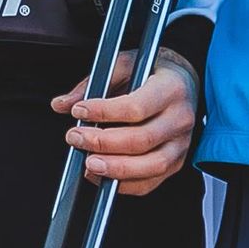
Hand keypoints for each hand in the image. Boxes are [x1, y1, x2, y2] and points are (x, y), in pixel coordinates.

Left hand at [52, 48, 198, 194]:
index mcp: (171, 88)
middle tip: (76, 138)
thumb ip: (94, 82)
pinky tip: (100, 175)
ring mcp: (181, 144)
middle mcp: (180, 118)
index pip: (136, 107)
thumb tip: (63, 104)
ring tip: (88, 164)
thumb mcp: (126, 63)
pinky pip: (150, 182)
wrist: (185, 82)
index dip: (104, 112)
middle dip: (103, 143)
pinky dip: (123, 184)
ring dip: (115, 168)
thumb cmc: (154, 71)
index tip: (79, 110)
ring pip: (150, 166)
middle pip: (141, 140)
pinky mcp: (176, 163)